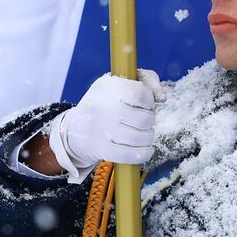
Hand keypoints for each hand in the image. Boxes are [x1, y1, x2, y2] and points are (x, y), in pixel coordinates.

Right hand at [47, 69, 164, 182]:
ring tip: (143, 133)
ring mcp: (100, 130)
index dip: (149, 100)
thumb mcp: (120, 82)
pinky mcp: (101, 149)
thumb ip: (147, 81)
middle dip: (149, 120)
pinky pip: (131, 155)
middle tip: (143, 120)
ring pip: (139, 138)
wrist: (75, 128)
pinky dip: (144, 154)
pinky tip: (145, 149)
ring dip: (148, 137)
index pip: (140, 93)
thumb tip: (161, 98)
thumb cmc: (105, 102)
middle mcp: (101, 107)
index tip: (144, 103)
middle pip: (143, 119)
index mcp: (107, 87)